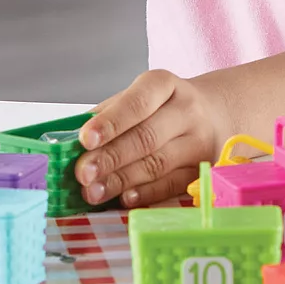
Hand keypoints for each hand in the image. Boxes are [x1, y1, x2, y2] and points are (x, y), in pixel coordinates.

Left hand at [74, 70, 230, 207]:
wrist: (215, 113)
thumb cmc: (162, 107)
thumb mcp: (139, 97)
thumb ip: (108, 115)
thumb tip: (69, 142)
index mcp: (165, 85)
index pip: (138, 102)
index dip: (112, 121)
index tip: (85, 138)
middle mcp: (187, 110)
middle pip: (146, 136)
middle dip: (111, 157)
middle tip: (82, 173)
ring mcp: (199, 141)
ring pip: (157, 163)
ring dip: (121, 180)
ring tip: (93, 192)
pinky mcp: (203, 169)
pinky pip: (171, 185)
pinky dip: (145, 193)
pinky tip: (123, 198)